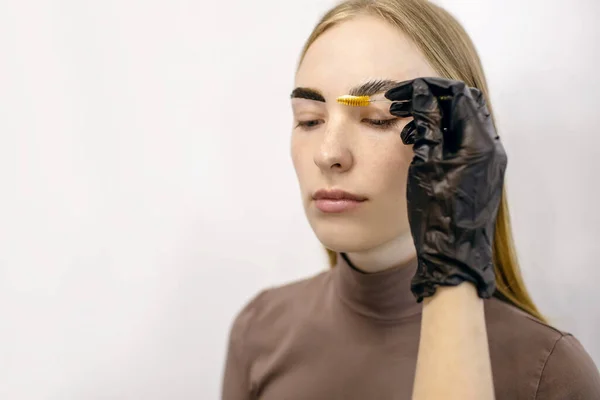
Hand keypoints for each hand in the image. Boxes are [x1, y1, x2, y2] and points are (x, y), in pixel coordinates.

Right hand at [385, 77, 506, 301]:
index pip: (457, 94)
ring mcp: (487, 161)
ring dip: (435, 117)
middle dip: (431, 99)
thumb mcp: (427, 164)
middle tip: (400, 104)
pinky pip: (463, 141)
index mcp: (479, 142)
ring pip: (463, 122)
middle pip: (464, 104)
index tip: (400, 92)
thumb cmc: (438, 214)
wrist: (453, 256)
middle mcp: (490, 148)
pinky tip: (418, 144)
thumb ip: (428, 125)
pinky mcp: (481, 173)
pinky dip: (442, 134)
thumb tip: (423, 93)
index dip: (427, 87)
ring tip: (405, 128)